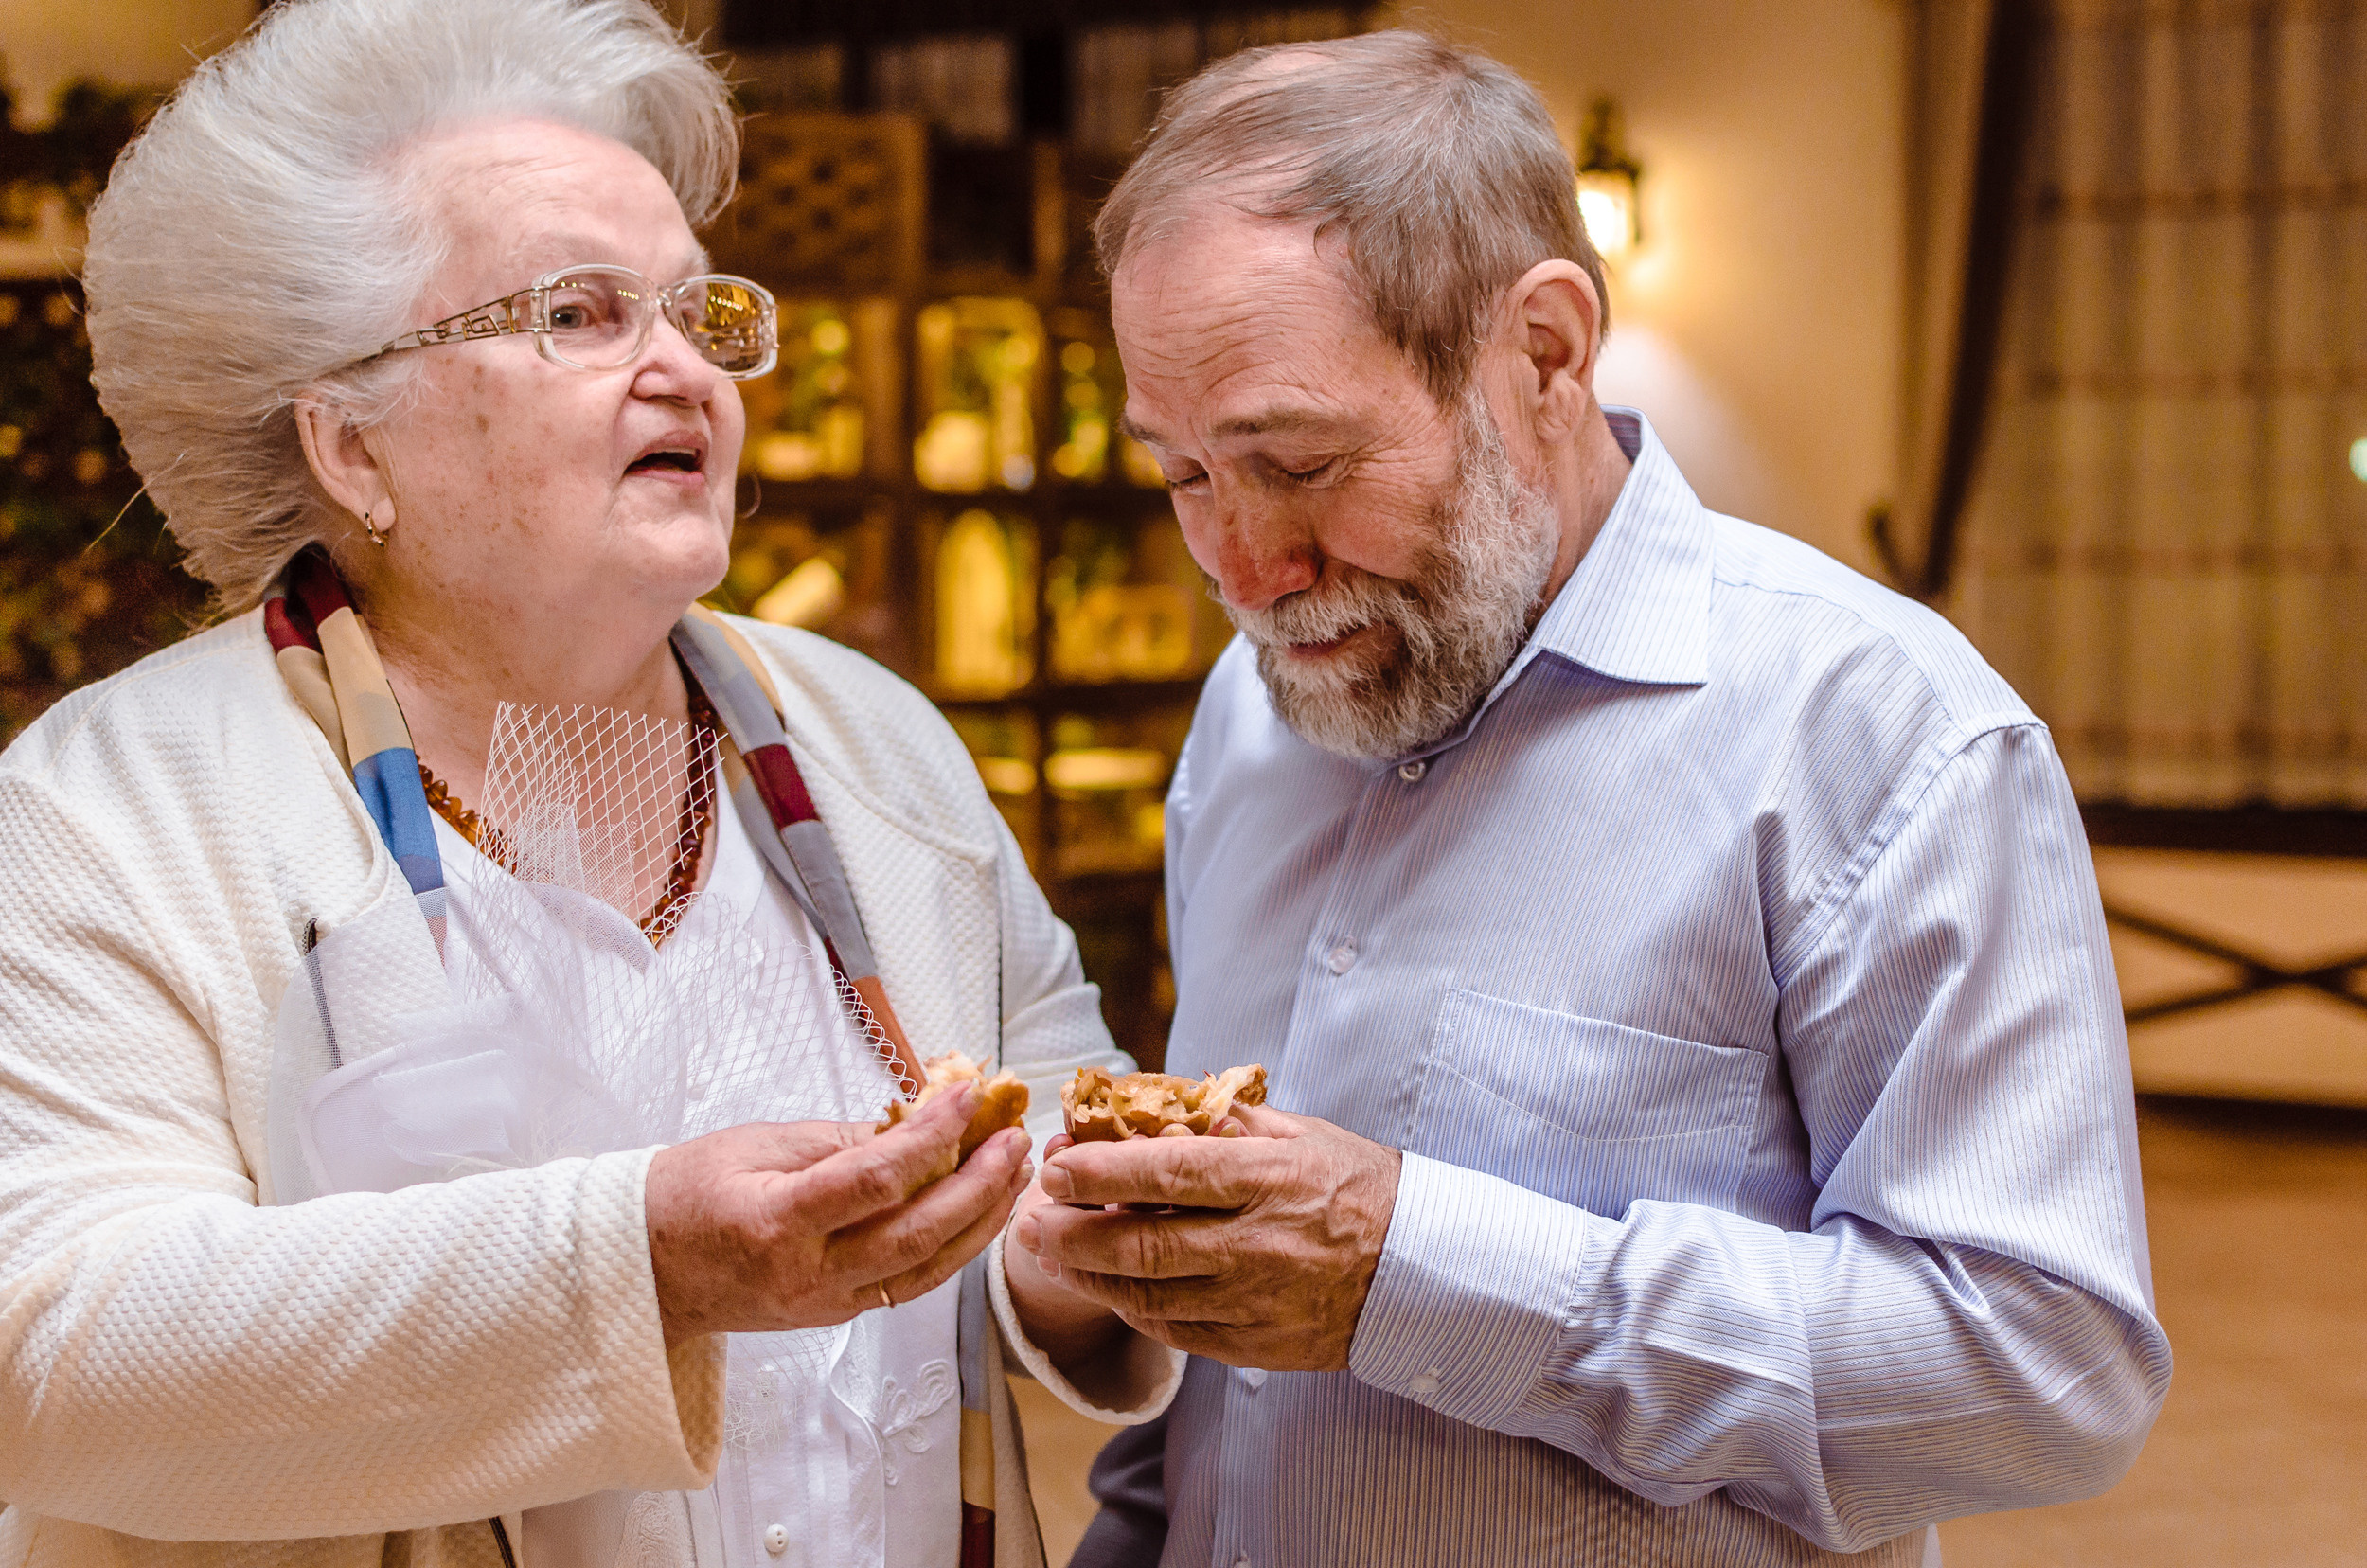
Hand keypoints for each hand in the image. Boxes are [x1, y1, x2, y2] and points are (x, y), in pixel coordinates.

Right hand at [646, 1085, 1031, 1346]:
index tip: (968, 1095)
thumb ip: (841, 1139)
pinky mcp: (835, 1315)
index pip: (875, 1179)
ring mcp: (824, 1304)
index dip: (932, 1136)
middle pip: (916, 1234)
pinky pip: (909, 1284)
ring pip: (926, 1269)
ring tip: (1013, 1172)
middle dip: (977, 1184)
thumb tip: (916, 1122)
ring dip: (980, 1219)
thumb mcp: (757, 1146)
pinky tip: (978, 1211)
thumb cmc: (686, 1195)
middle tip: (1012, 1138)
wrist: (643, 1271)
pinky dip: (951, 1247)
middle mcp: (806, 1275)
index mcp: (776, 1223)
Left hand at [1015, 1104, 1399, 1370]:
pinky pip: (1178, 1332)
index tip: (1056, 1164)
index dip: (1102, 1170)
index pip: (1168, 1171)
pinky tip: (1109, 1288)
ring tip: (1053, 1252)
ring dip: (1091, 1275)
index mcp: (1269, 1178)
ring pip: (1150, 1295)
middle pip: (1144, 1242)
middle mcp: (1258, 1243)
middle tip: (1030, 1219)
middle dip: (1073, 1231)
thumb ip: (1230, 1122)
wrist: (1421, 1268)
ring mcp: (1256, 1301)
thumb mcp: (1303, 1134)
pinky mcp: (1257, 1345)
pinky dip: (1134, 1310)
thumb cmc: (1358, 1187)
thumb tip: (1159, 1105)